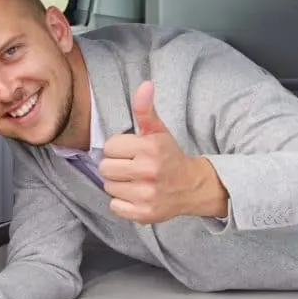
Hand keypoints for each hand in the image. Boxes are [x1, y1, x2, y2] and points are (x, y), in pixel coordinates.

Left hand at [99, 81, 227, 224]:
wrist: (191, 187)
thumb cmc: (169, 156)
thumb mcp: (158, 131)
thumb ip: (146, 109)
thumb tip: (145, 84)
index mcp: (150, 148)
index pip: (109, 147)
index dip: (118, 149)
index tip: (132, 152)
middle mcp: (148, 172)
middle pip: (105, 168)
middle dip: (116, 166)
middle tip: (132, 167)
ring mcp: (146, 195)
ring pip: (109, 187)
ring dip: (118, 184)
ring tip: (135, 181)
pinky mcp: (144, 214)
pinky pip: (114, 206)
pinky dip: (122, 202)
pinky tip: (136, 195)